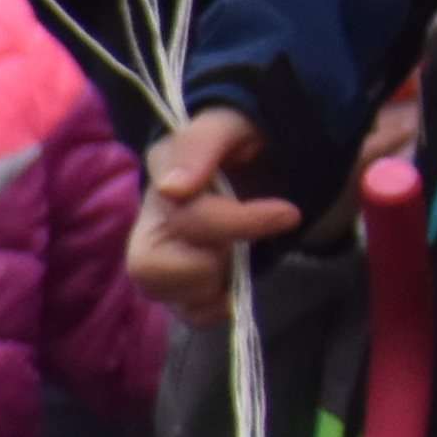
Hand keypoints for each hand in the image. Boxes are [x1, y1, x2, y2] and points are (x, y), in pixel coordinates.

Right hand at [128, 109, 297, 327]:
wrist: (259, 158)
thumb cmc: (243, 138)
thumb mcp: (232, 125)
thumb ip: (202, 144)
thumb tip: (173, 187)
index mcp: (163, 168)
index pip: (184, 206)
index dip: (238, 220)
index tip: (288, 215)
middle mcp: (153, 213)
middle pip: (149, 263)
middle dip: (205, 263)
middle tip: (242, 248)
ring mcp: (161, 249)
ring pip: (157, 289)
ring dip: (204, 286)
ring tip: (233, 261)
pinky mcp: (179, 279)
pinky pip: (182, 311)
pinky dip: (210, 309)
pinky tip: (231, 293)